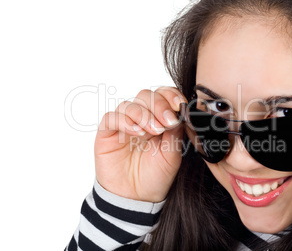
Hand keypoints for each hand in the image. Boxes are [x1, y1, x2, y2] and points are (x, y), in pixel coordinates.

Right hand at [94, 87, 185, 201]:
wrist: (137, 198)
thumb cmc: (155, 176)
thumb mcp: (173, 154)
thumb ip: (176, 132)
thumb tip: (180, 112)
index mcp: (159, 119)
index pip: (163, 96)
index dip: (171, 96)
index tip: (180, 106)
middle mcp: (141, 118)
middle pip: (146, 95)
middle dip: (159, 106)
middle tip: (167, 123)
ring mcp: (123, 124)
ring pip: (130, 104)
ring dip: (143, 114)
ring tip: (153, 131)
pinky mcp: (107, 133)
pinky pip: (112, 117)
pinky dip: (125, 121)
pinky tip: (137, 132)